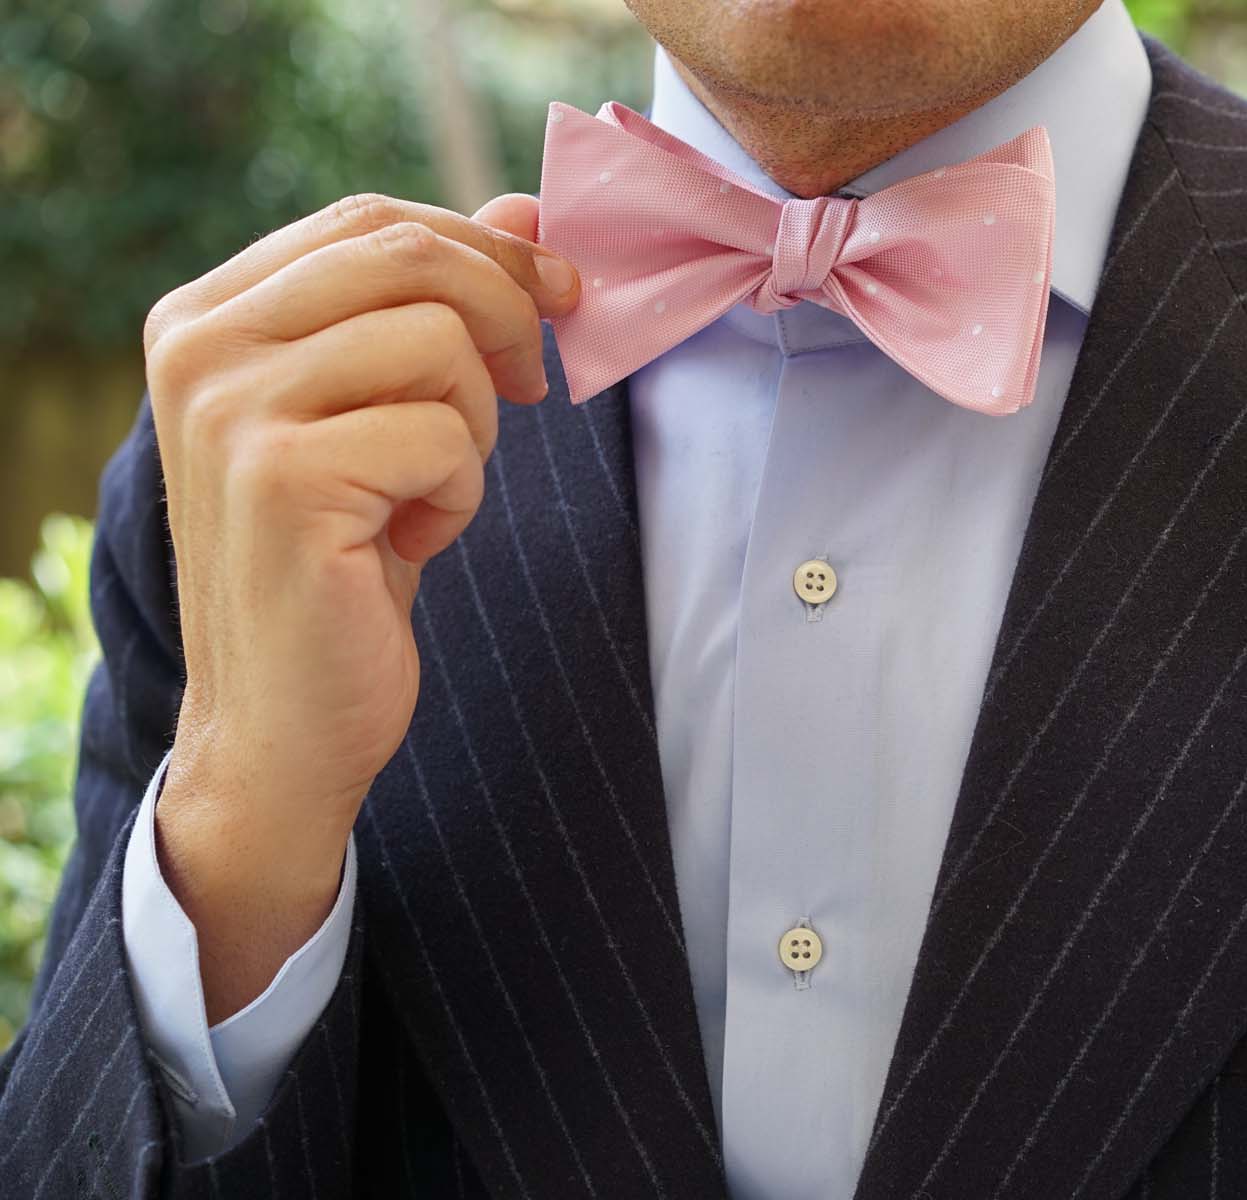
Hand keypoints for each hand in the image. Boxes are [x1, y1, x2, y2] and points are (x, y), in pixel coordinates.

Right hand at [142, 192, 573, 1018]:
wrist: (285, 722)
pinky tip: (410, 544)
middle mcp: (199, 345)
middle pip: (409, 254)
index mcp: (207, 315)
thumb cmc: (345, 566)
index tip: (559, 295)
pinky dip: (459, 495)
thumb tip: (525, 211)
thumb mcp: (389, 416)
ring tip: (428, 494)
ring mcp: (229, 409)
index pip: (368, 218)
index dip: (484, 247)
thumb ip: (437, 306)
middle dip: (504, 319)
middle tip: (524, 394)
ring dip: (473, 429)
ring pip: (438, 339)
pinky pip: (443, 434)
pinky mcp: (280, 478)